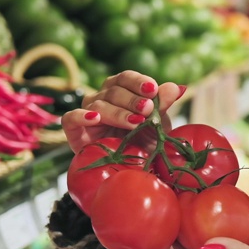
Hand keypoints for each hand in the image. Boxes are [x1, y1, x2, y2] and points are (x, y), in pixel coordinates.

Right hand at [61, 70, 185, 152]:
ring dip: (118, 113)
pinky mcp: (74, 130)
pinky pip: (71, 118)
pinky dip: (82, 117)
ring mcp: (87, 113)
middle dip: (132, 100)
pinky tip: (96, 119)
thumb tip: (177, 87)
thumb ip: (163, 105)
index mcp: (121, 91)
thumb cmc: (143, 143)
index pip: (126, 78)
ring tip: (135, 122)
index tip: (152, 90)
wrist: (129, 170)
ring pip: (98, 105)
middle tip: (148, 110)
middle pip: (113, 90)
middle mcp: (102, 98)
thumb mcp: (158, 125)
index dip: (138, 82)